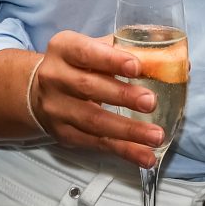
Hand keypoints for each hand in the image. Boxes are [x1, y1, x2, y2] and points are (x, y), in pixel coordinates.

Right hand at [31, 30, 176, 167]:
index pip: (86, 52)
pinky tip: (145, 156)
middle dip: (123, 96)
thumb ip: (123, 50)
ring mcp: (57, 109)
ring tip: (155, 136)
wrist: (36, 92)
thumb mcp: (91, 49)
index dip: (111, 60)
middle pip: (89, 88)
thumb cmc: (75, 66)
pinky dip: (124, 151)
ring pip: (93, 121)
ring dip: (128, 131)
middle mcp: (55, 77)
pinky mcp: (65, 134)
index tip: (136, 67)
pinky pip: (97, 144)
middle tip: (151, 102)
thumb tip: (168, 59)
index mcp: (64, 49)